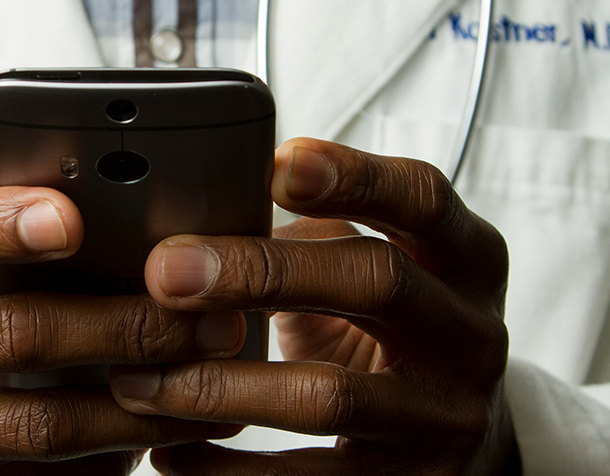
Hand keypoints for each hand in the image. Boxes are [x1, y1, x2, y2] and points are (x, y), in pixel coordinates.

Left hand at [110, 138, 517, 474]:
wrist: (468, 446)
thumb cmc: (397, 335)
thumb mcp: (384, 272)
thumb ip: (318, 237)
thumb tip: (199, 213)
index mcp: (468, 260)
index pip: (424, 199)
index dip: (354, 176)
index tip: (275, 165)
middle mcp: (470, 335)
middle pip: (377, 282)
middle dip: (262, 271)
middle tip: (167, 271)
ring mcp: (444, 418)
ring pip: (329, 394)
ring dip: (220, 384)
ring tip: (140, 379)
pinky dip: (225, 470)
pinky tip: (168, 453)